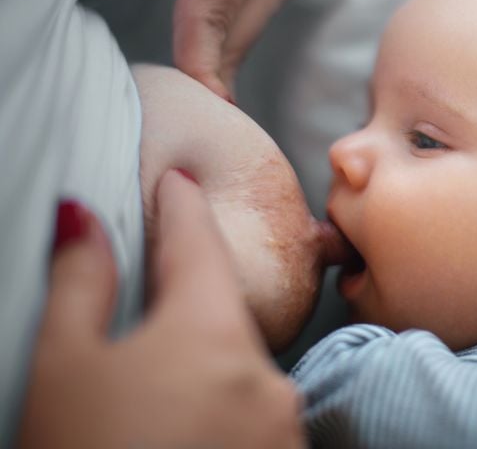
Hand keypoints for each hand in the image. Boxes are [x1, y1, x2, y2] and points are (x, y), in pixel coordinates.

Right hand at [19, 170, 303, 447]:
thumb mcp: (64, 367)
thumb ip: (82, 283)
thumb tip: (83, 216)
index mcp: (212, 333)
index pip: (198, 245)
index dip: (182, 208)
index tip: (178, 182)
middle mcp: (264, 375)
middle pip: (222, 314)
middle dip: (187, 300)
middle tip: (149, 291)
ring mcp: (281, 426)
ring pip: (239, 372)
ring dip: (203, 368)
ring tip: (153, 393)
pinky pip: (251, 419)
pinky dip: (220, 412)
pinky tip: (182, 429)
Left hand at [77, 0, 351, 99]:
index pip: (214, 9)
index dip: (198, 63)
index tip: (189, 111)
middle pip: (234, 37)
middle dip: (207, 87)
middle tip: (177, 135)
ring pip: (247, 34)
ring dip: (217, 72)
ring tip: (189, 115)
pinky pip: (255, 20)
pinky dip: (229, 48)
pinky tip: (210, 67)